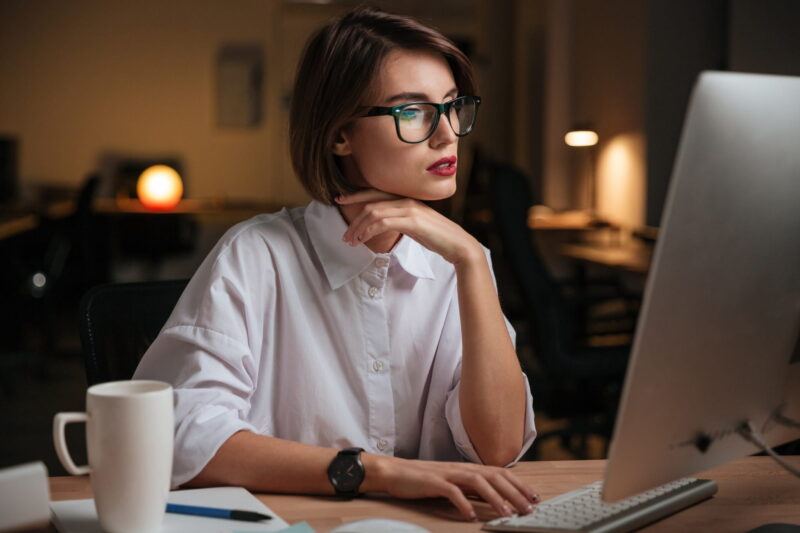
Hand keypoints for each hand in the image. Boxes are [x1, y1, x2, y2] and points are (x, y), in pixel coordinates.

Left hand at [335, 189, 481, 264]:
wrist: (457, 244)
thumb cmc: (437, 237)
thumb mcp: (415, 226)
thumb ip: (401, 221)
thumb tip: (385, 225)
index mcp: (406, 199)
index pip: (375, 192)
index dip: (355, 195)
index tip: (339, 199)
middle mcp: (406, 199)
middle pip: (371, 202)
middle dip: (353, 218)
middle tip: (344, 235)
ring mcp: (410, 209)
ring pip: (374, 212)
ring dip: (358, 228)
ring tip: (351, 241)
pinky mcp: (412, 221)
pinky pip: (383, 222)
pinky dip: (369, 231)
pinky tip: (363, 241)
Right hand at [362, 454, 539, 520]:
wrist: (396, 473)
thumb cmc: (425, 480)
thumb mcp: (454, 483)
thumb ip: (472, 490)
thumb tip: (495, 500)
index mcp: (469, 468)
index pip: (500, 473)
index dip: (519, 484)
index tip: (535, 498)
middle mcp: (462, 468)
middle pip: (494, 477)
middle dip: (514, 493)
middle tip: (529, 509)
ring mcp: (448, 473)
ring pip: (478, 482)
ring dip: (495, 498)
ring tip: (507, 514)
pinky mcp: (433, 482)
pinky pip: (451, 492)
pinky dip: (463, 503)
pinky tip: (471, 516)